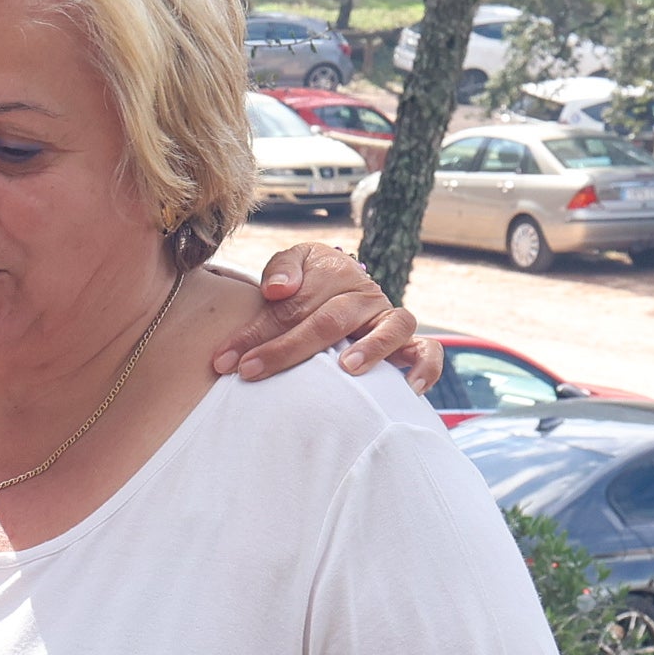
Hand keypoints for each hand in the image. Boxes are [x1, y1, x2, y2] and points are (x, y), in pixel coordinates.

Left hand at [210, 241, 443, 390]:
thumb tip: (278, 290)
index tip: (225, 360)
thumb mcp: (291, 265)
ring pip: (391, 328)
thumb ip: (281, 269)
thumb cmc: (306, 284)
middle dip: (287, 349)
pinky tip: (407, 389)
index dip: (256, 332)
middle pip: (330, 320)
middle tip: (252, 371)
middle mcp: (365, 295)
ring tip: (345, 367)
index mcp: (334, 274)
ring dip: (371, 348)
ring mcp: (389, 319)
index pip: (293, 304)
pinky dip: (424, 368)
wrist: (341, 285)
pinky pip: (428, 353)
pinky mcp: (411, 344)